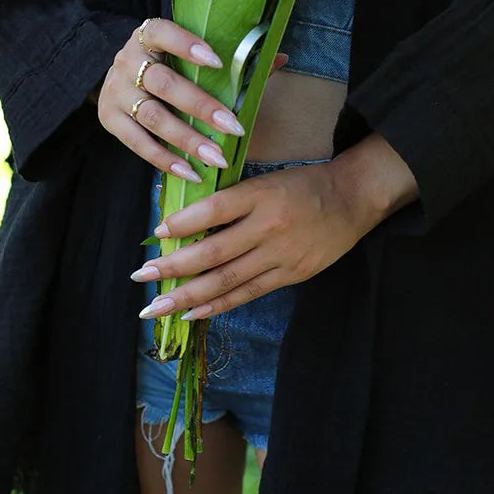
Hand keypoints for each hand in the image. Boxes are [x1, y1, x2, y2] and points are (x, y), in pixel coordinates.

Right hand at [97, 15, 287, 182]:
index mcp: (147, 36)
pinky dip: (164, 159)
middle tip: (233, 128)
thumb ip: (233, 57)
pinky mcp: (108, 120)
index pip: (162, 33)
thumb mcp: (189, 54)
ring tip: (217, 158)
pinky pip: (137, 143)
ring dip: (187, 139)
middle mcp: (126, 61)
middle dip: (200, 107)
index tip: (219, 62)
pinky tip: (190, 172)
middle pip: (163, 83)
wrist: (119, 77)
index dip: (187, 46)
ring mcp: (115, 92)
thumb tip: (280, 58)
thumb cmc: (167, 64)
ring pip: (152, 116)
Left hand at [131, 133, 418, 319]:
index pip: (216, 209)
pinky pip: (248, 294)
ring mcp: (280, 255)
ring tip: (156, 306)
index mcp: (261, 194)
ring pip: (227, 280)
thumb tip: (185, 221)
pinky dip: (218, 305)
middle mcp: (269, 226)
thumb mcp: (266, 179)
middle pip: (215, 252)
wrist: (352, 199)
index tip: (156, 233)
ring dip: (188, 295)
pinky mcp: (290, 275)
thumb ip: (232, 199)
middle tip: (141, 276)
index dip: (185, 223)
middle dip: (174, 267)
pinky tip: (192, 313)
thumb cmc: (301, 184)